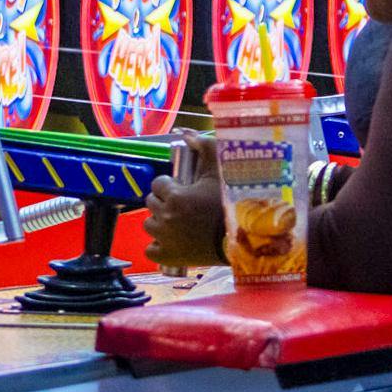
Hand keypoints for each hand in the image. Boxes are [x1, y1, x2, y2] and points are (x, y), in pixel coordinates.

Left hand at [143, 135, 225, 268]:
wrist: (242, 239)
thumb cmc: (231, 204)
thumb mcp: (222, 173)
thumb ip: (205, 149)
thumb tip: (188, 134)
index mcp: (176, 196)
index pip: (158, 184)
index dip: (170, 185)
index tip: (183, 189)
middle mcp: (165, 217)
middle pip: (152, 203)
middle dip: (165, 202)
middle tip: (184, 206)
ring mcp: (163, 239)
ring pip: (149, 225)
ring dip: (160, 222)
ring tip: (179, 223)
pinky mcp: (166, 257)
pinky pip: (151, 249)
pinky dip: (159, 246)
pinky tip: (174, 241)